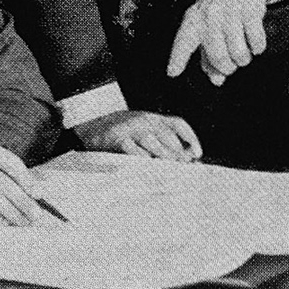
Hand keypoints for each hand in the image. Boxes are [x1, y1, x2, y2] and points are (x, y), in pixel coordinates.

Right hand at [0, 137, 43, 225]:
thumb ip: (2, 173)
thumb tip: (36, 192)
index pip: (9, 162)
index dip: (27, 180)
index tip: (39, 195)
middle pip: (3, 183)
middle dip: (23, 202)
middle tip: (36, 216)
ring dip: (12, 213)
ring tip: (22, 223)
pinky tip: (4, 225)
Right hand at [76, 108, 201, 160]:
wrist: (91, 128)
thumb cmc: (123, 134)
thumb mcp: (143, 132)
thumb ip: (163, 142)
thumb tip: (187, 159)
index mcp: (153, 119)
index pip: (178, 124)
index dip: (191, 138)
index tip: (197, 153)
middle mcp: (143, 121)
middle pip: (167, 135)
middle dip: (178, 152)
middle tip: (183, 167)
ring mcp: (130, 129)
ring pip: (152, 141)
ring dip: (163, 156)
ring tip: (169, 170)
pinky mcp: (117, 139)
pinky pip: (132, 150)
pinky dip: (142, 159)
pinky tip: (147, 168)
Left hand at [166, 0, 268, 84]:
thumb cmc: (219, 9)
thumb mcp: (207, 28)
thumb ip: (208, 57)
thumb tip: (217, 80)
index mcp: (194, 20)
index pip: (183, 41)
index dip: (177, 59)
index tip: (172, 72)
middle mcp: (209, 14)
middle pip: (218, 55)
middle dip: (227, 67)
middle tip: (231, 65)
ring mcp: (230, 10)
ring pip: (238, 51)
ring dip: (243, 59)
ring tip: (243, 53)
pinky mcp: (250, 9)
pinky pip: (255, 41)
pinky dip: (257, 48)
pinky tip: (254, 43)